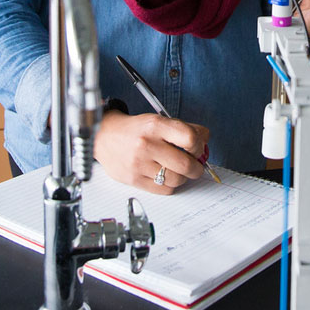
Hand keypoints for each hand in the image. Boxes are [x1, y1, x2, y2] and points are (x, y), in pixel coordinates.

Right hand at [94, 108, 210, 192]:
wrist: (104, 136)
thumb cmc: (136, 129)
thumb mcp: (159, 120)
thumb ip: (183, 129)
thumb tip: (205, 140)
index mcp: (156, 126)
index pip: (190, 138)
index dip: (200, 145)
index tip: (199, 148)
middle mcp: (147, 145)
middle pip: (185, 164)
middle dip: (197, 167)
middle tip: (197, 165)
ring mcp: (139, 164)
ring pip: (176, 180)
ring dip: (184, 177)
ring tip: (180, 171)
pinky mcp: (133, 180)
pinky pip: (163, 189)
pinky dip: (171, 185)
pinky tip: (167, 177)